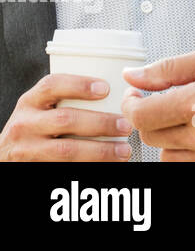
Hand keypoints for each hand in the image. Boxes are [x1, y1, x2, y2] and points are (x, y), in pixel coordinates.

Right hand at [0, 74, 132, 161]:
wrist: (6, 154)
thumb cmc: (34, 126)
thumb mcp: (41, 107)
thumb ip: (67, 99)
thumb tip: (117, 92)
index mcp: (31, 101)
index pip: (52, 85)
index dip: (79, 85)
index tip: (105, 88)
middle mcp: (25, 123)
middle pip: (65, 119)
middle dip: (100, 123)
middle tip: (125, 126)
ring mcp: (27, 148)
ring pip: (66, 150)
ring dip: (100, 151)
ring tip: (123, 150)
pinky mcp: (32, 168)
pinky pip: (63, 167)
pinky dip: (89, 166)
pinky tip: (108, 164)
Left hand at [121, 42, 194, 161]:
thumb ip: (170, 68)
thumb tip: (134, 76)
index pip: (142, 116)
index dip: (132, 105)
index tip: (137, 96)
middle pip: (152, 138)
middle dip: (151, 118)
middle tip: (163, 102)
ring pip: (169, 157)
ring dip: (169, 138)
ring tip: (187, 118)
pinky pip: (193, 166)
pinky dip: (190, 152)